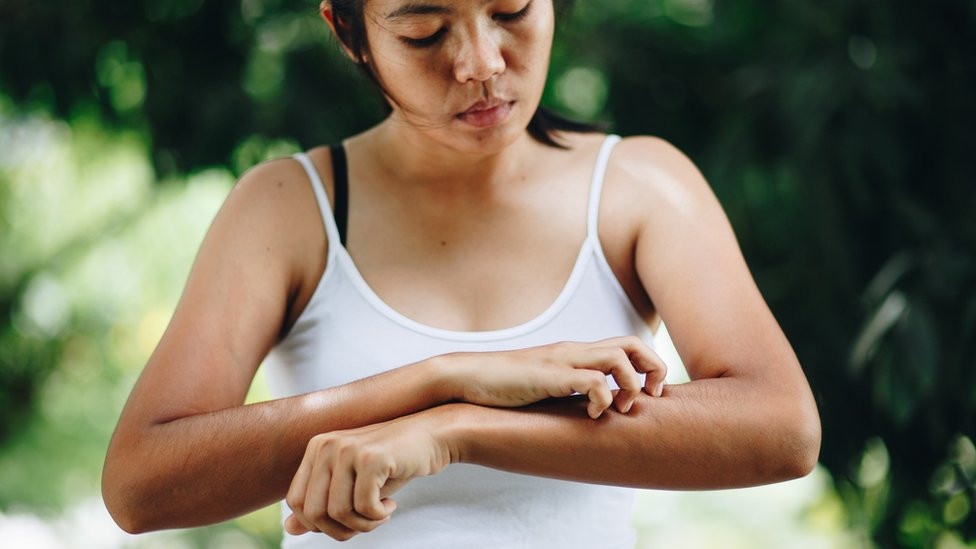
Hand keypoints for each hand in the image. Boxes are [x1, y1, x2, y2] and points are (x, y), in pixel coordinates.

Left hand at [284, 410, 453, 539]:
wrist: (432, 437)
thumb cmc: (391, 463)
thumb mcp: (353, 485)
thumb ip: (322, 504)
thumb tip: (289, 529)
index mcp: (316, 448)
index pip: (296, 502)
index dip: (319, 523)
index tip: (347, 520)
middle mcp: (326, 445)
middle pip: (314, 512)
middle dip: (341, 530)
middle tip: (367, 523)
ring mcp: (348, 449)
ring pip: (338, 513)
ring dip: (363, 525)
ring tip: (381, 514)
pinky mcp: (371, 458)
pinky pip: (364, 507)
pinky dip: (379, 516)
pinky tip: (392, 504)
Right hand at [443, 336, 667, 418]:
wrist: (466, 377)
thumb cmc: (504, 386)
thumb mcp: (547, 386)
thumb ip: (569, 391)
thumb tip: (595, 412)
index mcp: (576, 353)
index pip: (628, 344)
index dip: (650, 366)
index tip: (649, 394)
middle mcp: (574, 351)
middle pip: (633, 344)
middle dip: (653, 369)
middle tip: (649, 398)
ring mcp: (561, 361)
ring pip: (618, 357)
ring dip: (629, 384)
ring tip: (619, 407)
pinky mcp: (548, 376)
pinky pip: (591, 380)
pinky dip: (602, 398)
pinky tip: (591, 415)